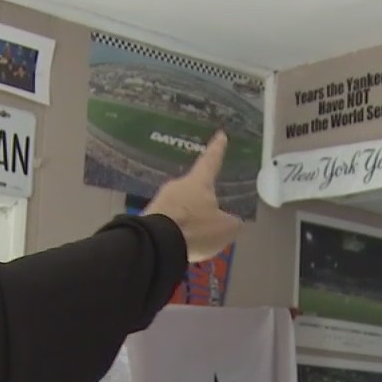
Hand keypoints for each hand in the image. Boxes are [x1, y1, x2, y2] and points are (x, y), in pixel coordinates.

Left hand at [142, 131, 242, 262]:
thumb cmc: (196, 229)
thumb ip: (232, 222)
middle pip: (193, 189)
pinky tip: (182, 245)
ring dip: (189, 220)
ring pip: (180, 208)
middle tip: (209, 216)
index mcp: (198, 182)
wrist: (157, 244)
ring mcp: (160, 200)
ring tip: (196, 240)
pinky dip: (178, 232)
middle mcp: (177, 186)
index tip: (220, 135)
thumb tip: (233, 221)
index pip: (211, 161)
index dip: (217, 149)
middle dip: (201, 201)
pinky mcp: (149, 217)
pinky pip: (169, 222)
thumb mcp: (225, 228)